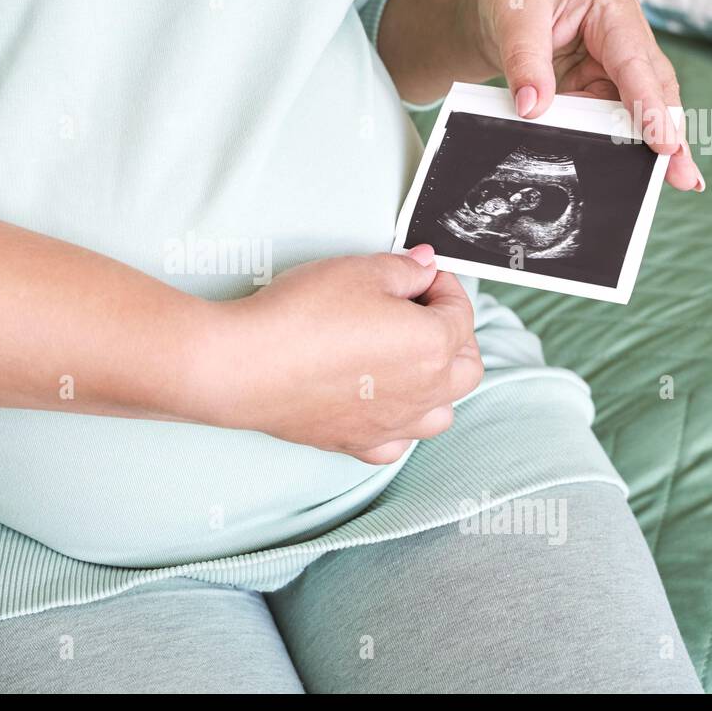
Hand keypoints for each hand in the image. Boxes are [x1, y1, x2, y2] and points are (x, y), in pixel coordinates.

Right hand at [200, 246, 482, 463]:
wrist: (245, 365)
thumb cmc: (302, 315)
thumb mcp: (359, 270)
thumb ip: (404, 269)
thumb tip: (425, 267)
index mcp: (433, 345)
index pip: (461, 313)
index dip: (443, 285)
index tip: (420, 275)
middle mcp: (423, 393)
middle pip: (466, 368)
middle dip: (455, 336)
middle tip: (423, 311)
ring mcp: (391, 425)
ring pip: (441, 413)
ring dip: (437, 385)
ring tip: (407, 359)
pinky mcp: (356, 442)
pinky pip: (398, 443)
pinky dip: (400, 424)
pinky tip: (379, 402)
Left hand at [472, 0, 704, 191]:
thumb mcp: (513, 16)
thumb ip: (524, 61)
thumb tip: (532, 109)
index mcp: (612, 11)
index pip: (635, 62)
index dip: (650, 104)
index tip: (663, 141)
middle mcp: (622, 41)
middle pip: (652, 90)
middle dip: (669, 133)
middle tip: (683, 175)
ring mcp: (610, 68)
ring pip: (634, 111)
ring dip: (648, 146)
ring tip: (668, 181)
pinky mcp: (593, 89)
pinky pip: (605, 120)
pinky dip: (612, 144)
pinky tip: (623, 173)